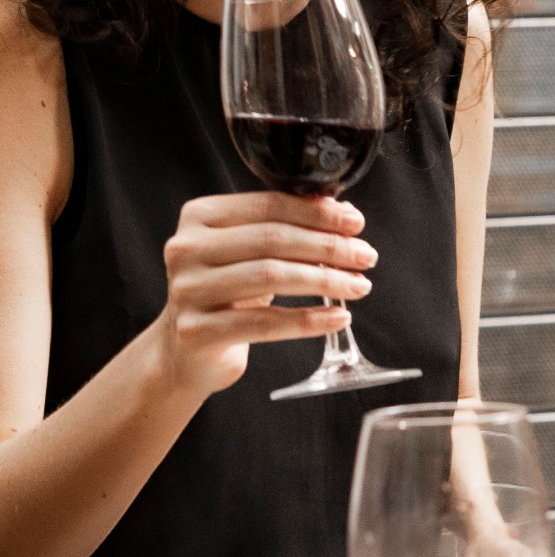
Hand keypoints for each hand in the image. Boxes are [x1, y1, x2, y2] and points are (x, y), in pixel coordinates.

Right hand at [153, 192, 376, 396]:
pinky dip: (308, 320)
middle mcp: (185, 249)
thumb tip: (346, 212)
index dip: (318, 213)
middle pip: (273, 239)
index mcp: (199, 216)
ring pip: (271, 276)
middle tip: (366, 256)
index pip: (269, 205)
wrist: (187, 351)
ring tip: (360, 285)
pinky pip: (264, 323)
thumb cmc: (228, 292)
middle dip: (328, 246)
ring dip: (326, 280)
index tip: (356, 224)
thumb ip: (290, 226)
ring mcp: (186, 290)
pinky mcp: (196, 331)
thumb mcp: (252, 253)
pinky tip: (339, 317)